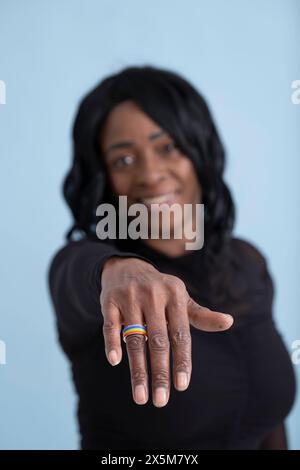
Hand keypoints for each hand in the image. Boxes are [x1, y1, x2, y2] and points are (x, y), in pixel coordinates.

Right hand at [100, 256, 232, 407]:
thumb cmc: (159, 291)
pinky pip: (110, 325)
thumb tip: (229, 322)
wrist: (126, 267)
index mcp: (174, 295)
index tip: (182, 386)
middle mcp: (153, 295)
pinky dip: (112, 342)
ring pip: (134, 338)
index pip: (180, 334)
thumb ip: (201, 315)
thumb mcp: (180, 299)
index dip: (182, 360)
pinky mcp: (109, 300)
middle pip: (158, 340)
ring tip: (140, 396)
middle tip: (161, 401)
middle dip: (160, 373)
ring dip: (137, 369)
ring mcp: (130, 297)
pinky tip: (115, 361)